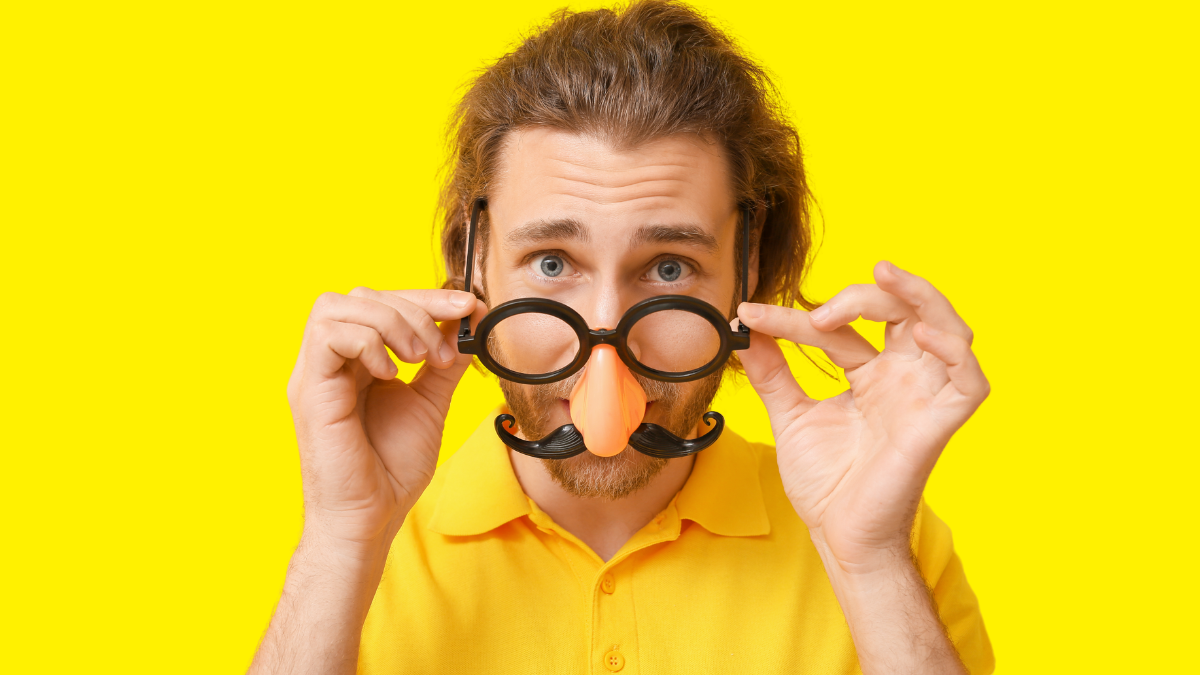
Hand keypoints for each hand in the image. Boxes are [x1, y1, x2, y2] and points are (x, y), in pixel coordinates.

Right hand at [287, 287, 482, 553]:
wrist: (369, 519)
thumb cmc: (390, 470)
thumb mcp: (429, 402)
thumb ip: (444, 361)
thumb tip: (468, 320)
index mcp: (356, 361)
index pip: (383, 301)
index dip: (428, 297)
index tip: (469, 306)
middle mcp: (331, 361)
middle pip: (363, 295)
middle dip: (414, 308)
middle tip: (442, 351)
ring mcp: (315, 373)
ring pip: (339, 305)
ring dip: (391, 322)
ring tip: (418, 359)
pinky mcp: (309, 390)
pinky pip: (326, 335)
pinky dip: (366, 341)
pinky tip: (389, 372)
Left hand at [737, 261, 988, 575]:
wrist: (837, 535)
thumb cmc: (826, 482)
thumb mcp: (790, 416)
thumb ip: (773, 373)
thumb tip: (745, 331)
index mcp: (872, 374)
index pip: (840, 329)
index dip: (794, 318)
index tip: (750, 315)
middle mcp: (902, 378)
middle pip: (905, 311)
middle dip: (870, 292)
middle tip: (822, 307)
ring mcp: (923, 398)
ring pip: (949, 329)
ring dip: (921, 296)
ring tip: (883, 279)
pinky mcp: (938, 425)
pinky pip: (969, 382)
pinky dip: (956, 352)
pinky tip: (926, 334)